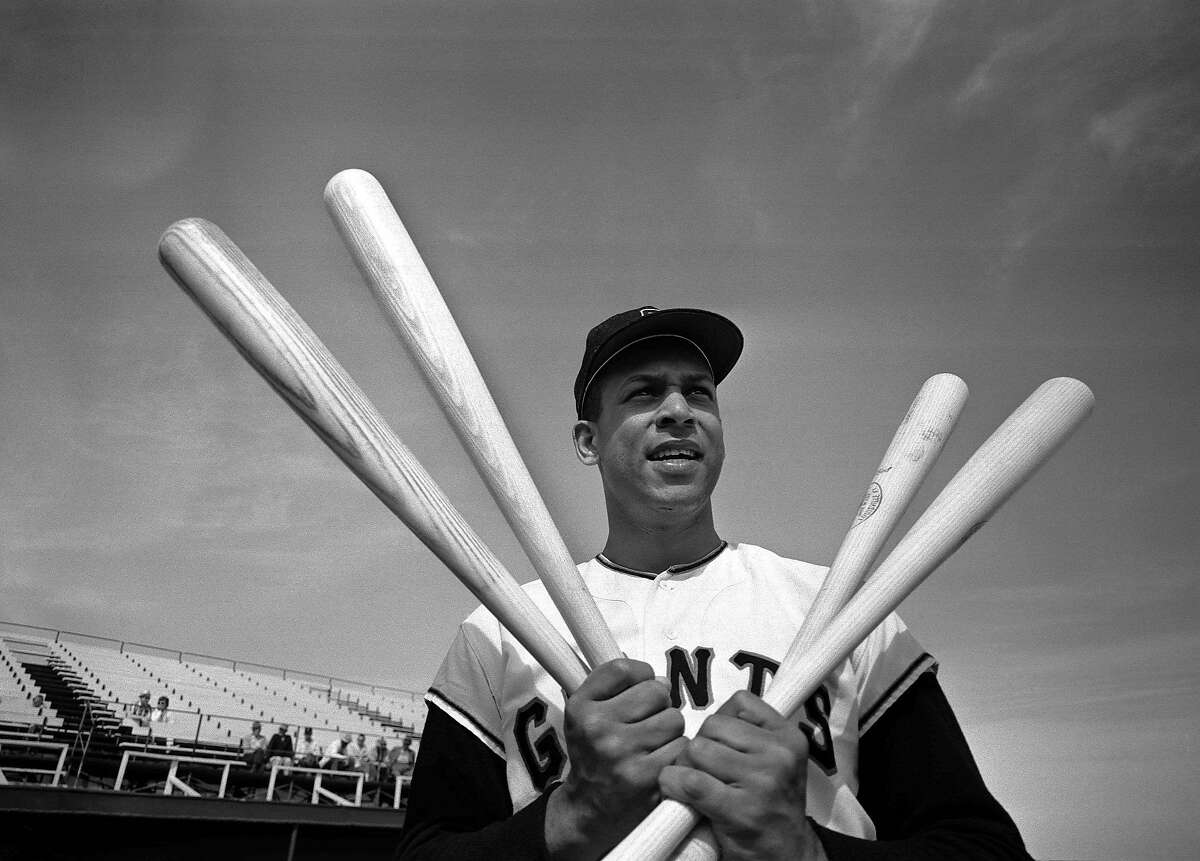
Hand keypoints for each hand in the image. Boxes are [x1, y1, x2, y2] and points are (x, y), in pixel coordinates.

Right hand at [545, 659, 686, 859]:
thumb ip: (615, 684)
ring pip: (674, 719)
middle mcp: (598, 729)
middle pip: (656, 692)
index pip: (624, 669)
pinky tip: (660, 761)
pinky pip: (682, 747)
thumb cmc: (594, 753)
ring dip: (670, 730)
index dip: (641, 675)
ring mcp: (623, 755)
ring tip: (652, 744)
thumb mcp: (586, 713)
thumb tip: (662, 680)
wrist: (589, 809)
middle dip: (659, 705)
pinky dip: (676, 753)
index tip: (638, 689)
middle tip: (645, 723)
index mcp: (581, 708)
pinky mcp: (648, 778)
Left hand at [658, 690, 826, 860]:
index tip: (722, 747)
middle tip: (703, 771)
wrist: (787, 855)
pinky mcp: (740, 810)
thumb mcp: (775, 760)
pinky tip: (679, 794)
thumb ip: (749, 733)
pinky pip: (690, 781)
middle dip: (699, 746)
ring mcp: (762, 782)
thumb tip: (704, 716)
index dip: (721, 723)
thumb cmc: (770, 804)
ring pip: (697, 749)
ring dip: (685, 767)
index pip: (739, 703)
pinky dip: (674, 785)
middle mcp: (780, 755)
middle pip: (712, 726)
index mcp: (789, 737)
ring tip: (696, 785)